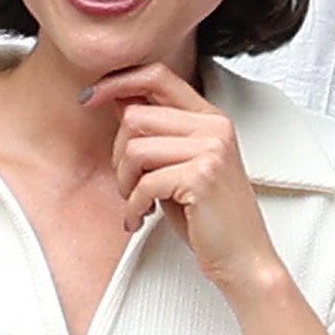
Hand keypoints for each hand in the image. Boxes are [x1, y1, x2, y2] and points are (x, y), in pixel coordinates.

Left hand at [89, 64, 283, 296]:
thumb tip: (115, 100)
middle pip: (135, 116)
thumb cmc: (210, 217)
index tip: (90, 97)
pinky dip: (133, 206)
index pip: (157, 76)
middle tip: (126, 183)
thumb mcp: (180, 165)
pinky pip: (144, 183)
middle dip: (118, 154)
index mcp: (210, 117)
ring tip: (136, 202)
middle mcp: (213, 127)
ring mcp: (211, 149)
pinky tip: (140, 217)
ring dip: (124, 183)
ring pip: (134, 149)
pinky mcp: (202, 176)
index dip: (118, 81)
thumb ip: (156, 133)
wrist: (244, 259)